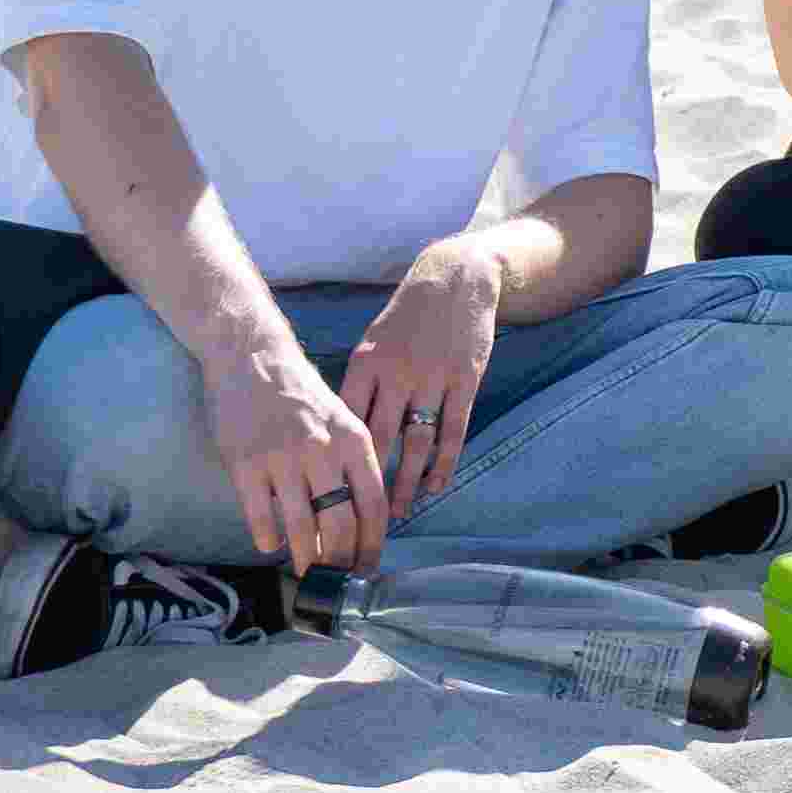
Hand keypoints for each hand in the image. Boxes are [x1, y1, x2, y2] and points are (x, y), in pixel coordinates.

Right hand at [197, 330, 392, 574]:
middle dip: (342, 560)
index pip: (374, 504)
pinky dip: (268, 538)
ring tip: (306, 573)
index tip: (368, 567)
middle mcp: (324, 451)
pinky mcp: (245, 464)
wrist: (252, 358)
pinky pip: (261, 516)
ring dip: (305, 558)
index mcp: (355, 439)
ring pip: (303, 526)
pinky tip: (271, 546)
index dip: (373, 543)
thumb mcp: (341, 419)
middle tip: (337, 580)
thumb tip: (362, 516)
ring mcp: (283, 458)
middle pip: (342, 523)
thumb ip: (352, 462)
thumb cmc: (300, 394)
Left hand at [329, 243, 508, 527]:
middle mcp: (396, 373)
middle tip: (358, 515)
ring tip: (399, 512)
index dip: (335, 459)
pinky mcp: (465, 379)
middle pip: (378, 439)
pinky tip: (437, 484)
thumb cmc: (407, 318)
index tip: (326, 492)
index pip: (345, 422)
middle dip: (368, 481)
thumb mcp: (372, 344)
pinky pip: (453, 429)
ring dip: (407, 480)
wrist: (455, 278)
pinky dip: (445, 461)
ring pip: (416, 440)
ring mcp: (433, 377)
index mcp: (365, 364)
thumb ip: (359, 386)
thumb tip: (338, 436)